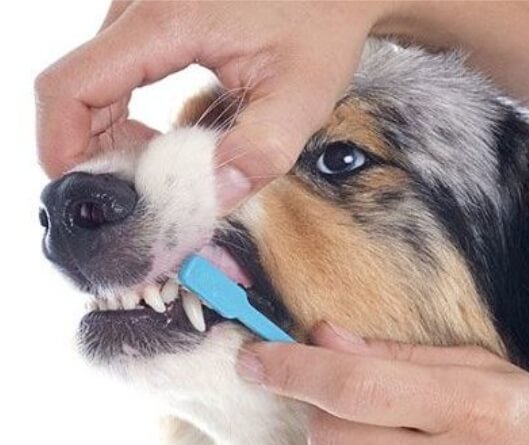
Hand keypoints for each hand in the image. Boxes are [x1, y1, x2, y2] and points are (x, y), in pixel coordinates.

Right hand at [34, 1, 384, 210]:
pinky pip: (112, 70)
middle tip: (142, 189)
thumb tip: (212, 198)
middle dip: (95, 149)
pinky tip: (161, 137)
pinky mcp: (151, 17)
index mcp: (167, 21)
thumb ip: (259, 151)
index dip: (63, 146)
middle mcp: (140, 6)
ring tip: (160, 165)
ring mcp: (141, 8)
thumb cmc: (321, 25)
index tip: (91, 192)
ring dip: (110, 133)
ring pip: (90, 80)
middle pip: (75, 88)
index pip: (72, 86)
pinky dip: (123, 112)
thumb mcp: (301, 96)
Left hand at [237, 322, 528, 444]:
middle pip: (329, 435)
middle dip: (319, 407)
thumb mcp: (485, 370)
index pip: (354, 385)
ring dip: (356, 440)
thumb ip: (399, 355)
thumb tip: (325, 336)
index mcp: (465, 407)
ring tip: (412, 430)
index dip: (292, 369)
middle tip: (347, 388)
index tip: (252, 358)